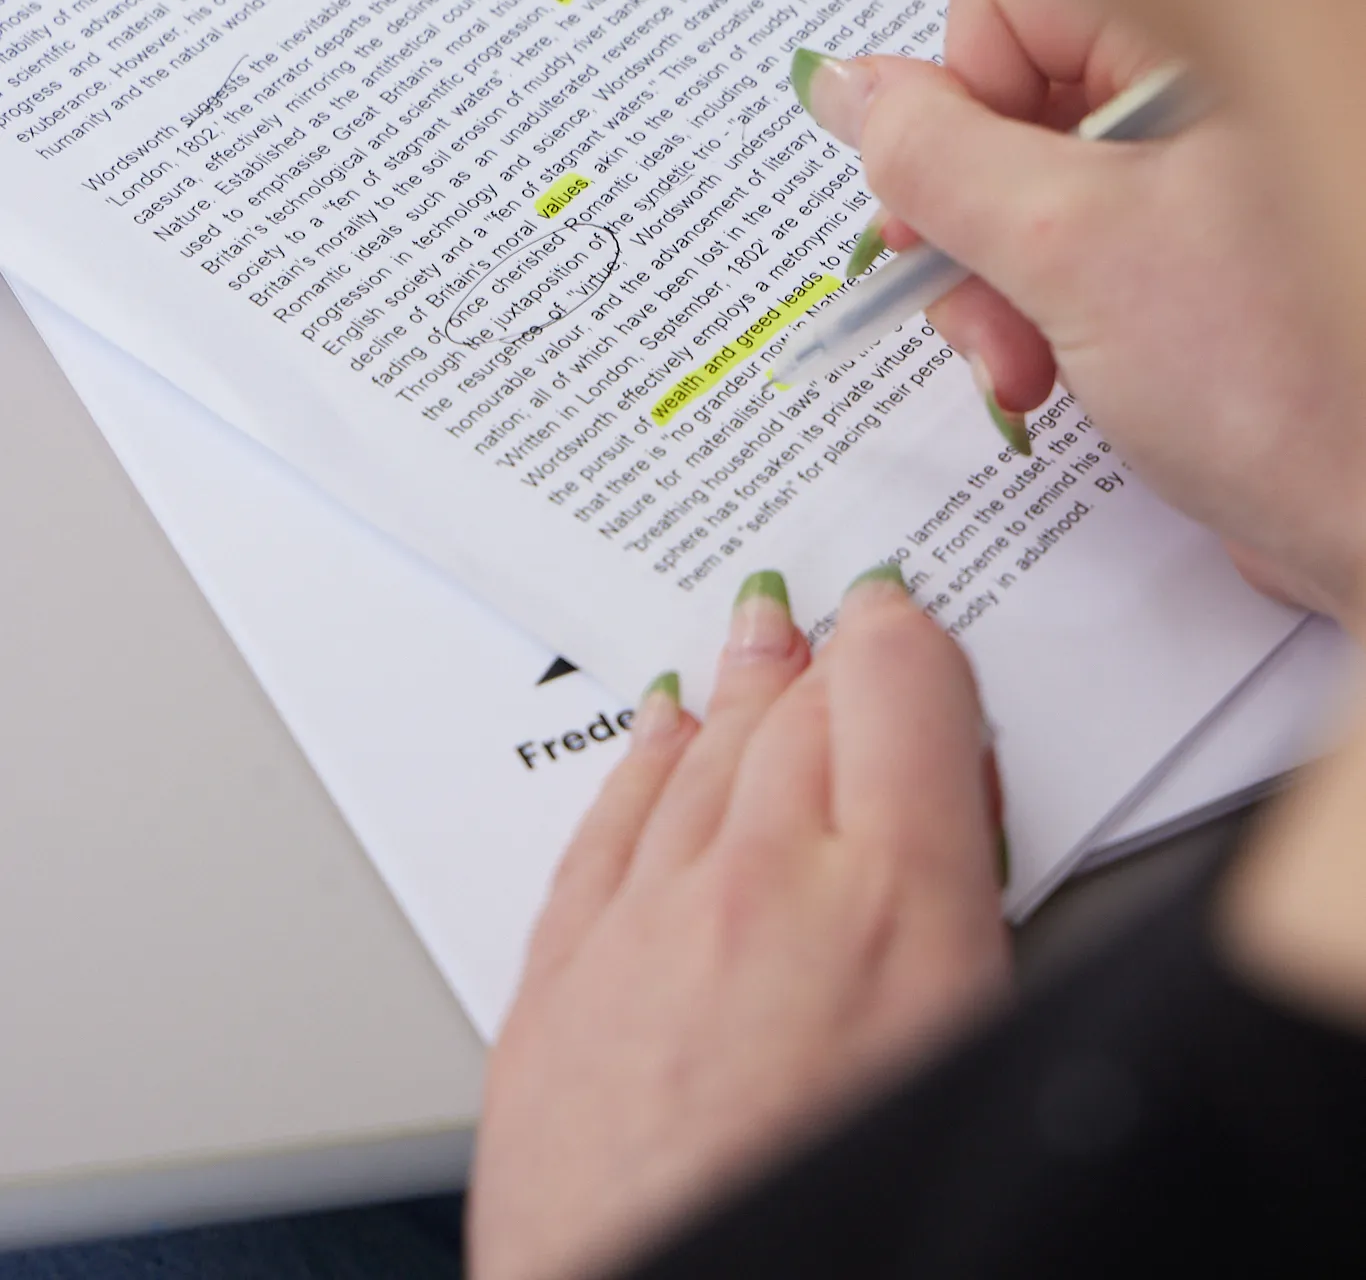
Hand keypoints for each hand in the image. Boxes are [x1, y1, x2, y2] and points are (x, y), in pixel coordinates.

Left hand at [468, 570, 1008, 1279]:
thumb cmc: (847, 1225)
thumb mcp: (976, 1051)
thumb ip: (963, 912)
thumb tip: (952, 836)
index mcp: (892, 902)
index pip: (897, 689)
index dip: (905, 638)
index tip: (903, 616)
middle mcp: (760, 887)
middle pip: (798, 713)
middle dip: (825, 659)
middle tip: (833, 614)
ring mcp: (646, 929)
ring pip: (700, 756)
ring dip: (737, 692)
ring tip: (757, 640)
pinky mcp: (557, 985)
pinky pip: (604, 831)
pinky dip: (640, 766)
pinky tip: (656, 732)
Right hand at [804, 0, 1362, 617]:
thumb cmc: (1295, 385)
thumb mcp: (1070, 251)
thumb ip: (935, 158)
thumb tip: (843, 87)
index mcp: (1194, 42)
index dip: (956, 97)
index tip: (959, 199)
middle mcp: (1193, 96)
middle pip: (999, 97)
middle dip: (964, 218)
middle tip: (980, 304)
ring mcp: (1191, 181)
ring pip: (1019, 188)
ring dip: (994, 289)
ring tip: (1026, 369)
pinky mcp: (1186, 261)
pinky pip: (1063, 253)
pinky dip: (1039, 318)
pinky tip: (1057, 382)